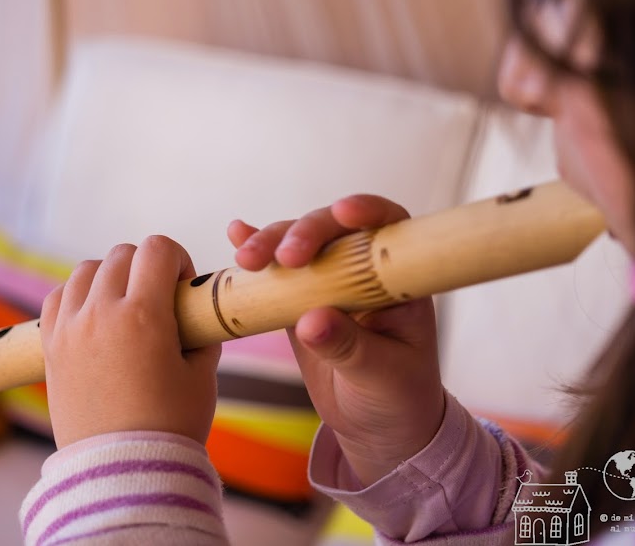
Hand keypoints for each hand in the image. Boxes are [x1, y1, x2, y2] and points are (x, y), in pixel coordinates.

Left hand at [40, 236, 221, 449]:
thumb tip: (195, 311)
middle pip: (122, 254)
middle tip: (159, 299)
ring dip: (110, 277)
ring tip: (125, 307)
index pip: (157, 248)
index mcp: (143, 315)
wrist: (122, 473)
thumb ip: (199, 332)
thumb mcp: (202, 375)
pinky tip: (95, 317)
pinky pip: (59, 296)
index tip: (183, 285)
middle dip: (147, 267)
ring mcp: (70, 328)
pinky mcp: (51, 346)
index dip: (178, 258)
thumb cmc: (170, 427)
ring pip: (86, 269)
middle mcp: (101, 313)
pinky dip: (78, 296)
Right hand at [228, 196, 444, 485]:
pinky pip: (275, 269)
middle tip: (283, 259)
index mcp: (398, 281)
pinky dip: (256, 249)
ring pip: (297, 243)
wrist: (377, 423)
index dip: (367, 211)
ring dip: (270, 243)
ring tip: (246, 261)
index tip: (342, 214)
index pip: (388, 227)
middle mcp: (363, 270)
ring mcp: (328, 280)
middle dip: (304, 233)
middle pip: (332, 229)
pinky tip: (236, 235)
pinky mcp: (299, 297)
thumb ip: (349, 347)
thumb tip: (310, 321)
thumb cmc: (397, 396)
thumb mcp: (381, 376)